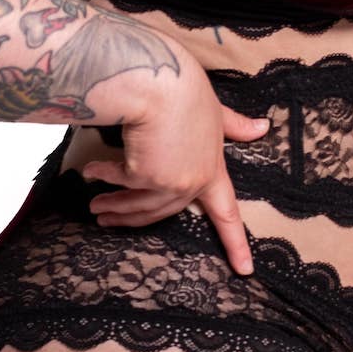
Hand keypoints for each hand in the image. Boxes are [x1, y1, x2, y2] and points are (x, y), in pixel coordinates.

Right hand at [79, 58, 268, 275]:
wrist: (160, 81)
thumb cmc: (186, 88)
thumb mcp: (215, 111)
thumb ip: (235, 125)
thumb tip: (262, 127)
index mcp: (214, 168)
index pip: (228, 213)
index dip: (236, 242)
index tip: (245, 270)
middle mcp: (194, 181)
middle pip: (164, 211)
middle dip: (130, 217)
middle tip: (106, 218)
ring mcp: (171, 182)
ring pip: (139, 206)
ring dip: (113, 208)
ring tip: (94, 208)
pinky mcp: (146, 177)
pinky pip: (121, 183)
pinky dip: (104, 177)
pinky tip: (89, 172)